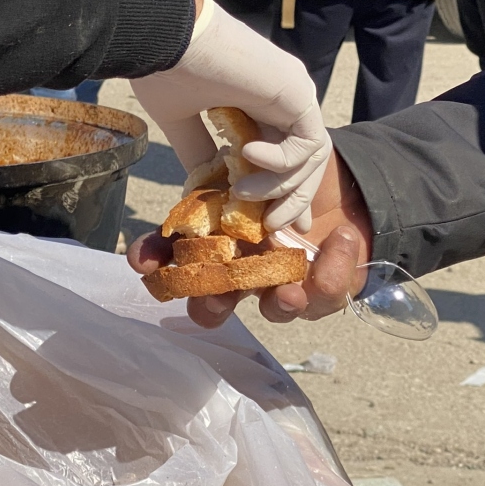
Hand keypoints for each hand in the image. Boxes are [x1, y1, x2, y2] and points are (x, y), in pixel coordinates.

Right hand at [128, 150, 373, 327]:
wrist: (334, 180)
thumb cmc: (279, 179)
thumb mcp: (242, 175)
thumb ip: (208, 187)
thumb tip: (170, 189)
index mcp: (219, 252)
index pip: (180, 268)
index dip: (161, 270)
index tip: (144, 265)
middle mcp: (246, 278)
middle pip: (218, 306)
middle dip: (212, 306)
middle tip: (213, 297)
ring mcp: (285, 287)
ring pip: (278, 309)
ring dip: (282, 302)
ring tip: (290, 289)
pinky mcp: (326, 288)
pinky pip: (329, 292)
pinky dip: (335, 266)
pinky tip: (340, 238)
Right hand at [131, 0, 330, 231]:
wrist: (165, 35)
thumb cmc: (166, 69)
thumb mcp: (180, 121)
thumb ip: (199, 151)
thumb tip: (203, 186)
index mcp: (258, 101)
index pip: (287, 152)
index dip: (286, 190)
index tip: (274, 223)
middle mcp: (283, 97)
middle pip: (308, 161)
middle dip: (293, 200)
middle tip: (271, 228)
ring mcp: (294, 93)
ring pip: (312, 158)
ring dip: (281, 187)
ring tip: (241, 194)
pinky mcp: (298, 92)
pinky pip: (308, 143)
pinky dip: (280, 161)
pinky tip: (247, 155)